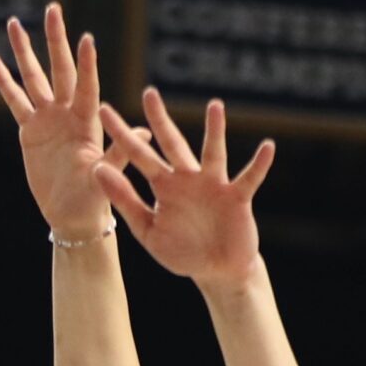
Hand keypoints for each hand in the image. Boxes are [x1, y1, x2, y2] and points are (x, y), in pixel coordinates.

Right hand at [0, 2, 146, 241]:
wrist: (71, 214)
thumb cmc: (94, 198)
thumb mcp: (107, 176)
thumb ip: (119, 152)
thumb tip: (142, 131)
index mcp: (87, 122)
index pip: (87, 86)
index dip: (85, 64)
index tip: (86, 38)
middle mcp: (67, 113)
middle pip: (59, 70)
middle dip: (55, 40)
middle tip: (52, 9)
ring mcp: (47, 119)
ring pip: (33, 78)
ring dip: (24, 52)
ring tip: (14, 24)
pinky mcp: (30, 131)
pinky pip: (16, 102)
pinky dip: (5, 82)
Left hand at [95, 87, 273, 294]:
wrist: (216, 272)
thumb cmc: (183, 251)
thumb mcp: (148, 229)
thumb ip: (125, 201)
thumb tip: (97, 170)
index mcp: (165, 186)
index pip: (139, 155)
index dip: (122, 135)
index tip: (103, 111)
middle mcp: (188, 179)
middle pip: (172, 143)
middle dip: (160, 120)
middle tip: (148, 93)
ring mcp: (214, 185)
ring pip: (213, 153)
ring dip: (215, 130)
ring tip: (215, 106)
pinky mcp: (237, 198)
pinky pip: (249, 177)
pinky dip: (259, 164)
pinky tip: (267, 147)